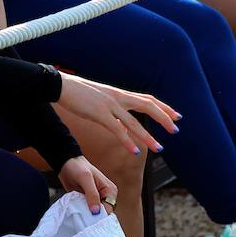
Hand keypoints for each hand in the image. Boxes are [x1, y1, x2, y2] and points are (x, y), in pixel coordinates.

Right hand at [56, 74, 179, 154]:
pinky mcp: (99, 114)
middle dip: (163, 118)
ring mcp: (109, 105)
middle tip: (175, 130)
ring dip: (148, 136)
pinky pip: (117, 129)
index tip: (176, 116)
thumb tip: (119, 116)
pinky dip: (128, 140)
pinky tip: (135, 151)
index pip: (147, 99)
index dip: (163, 107)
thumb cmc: (78, 93)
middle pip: (147, 106)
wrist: (60, 85)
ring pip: (134, 122)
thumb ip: (112, 106)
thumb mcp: (100, 98)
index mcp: (119, 94)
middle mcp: (118, 97)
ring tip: (159, 148)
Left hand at [57, 156, 117, 215]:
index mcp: (110, 191)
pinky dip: (82, 214)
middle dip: (93, 217)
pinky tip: (77, 213)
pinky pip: (87, 212)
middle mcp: (105, 197)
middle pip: (102, 214)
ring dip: (87, 216)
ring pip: (94, 214)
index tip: (89, 220)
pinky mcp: (87, 202)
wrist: (66, 164)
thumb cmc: (78, 168)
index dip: (99, 216)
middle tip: (83, 219)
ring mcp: (96, 200)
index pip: (109, 210)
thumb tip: (96, 212)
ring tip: (79, 215)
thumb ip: (92, 194)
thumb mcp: (85, 179)